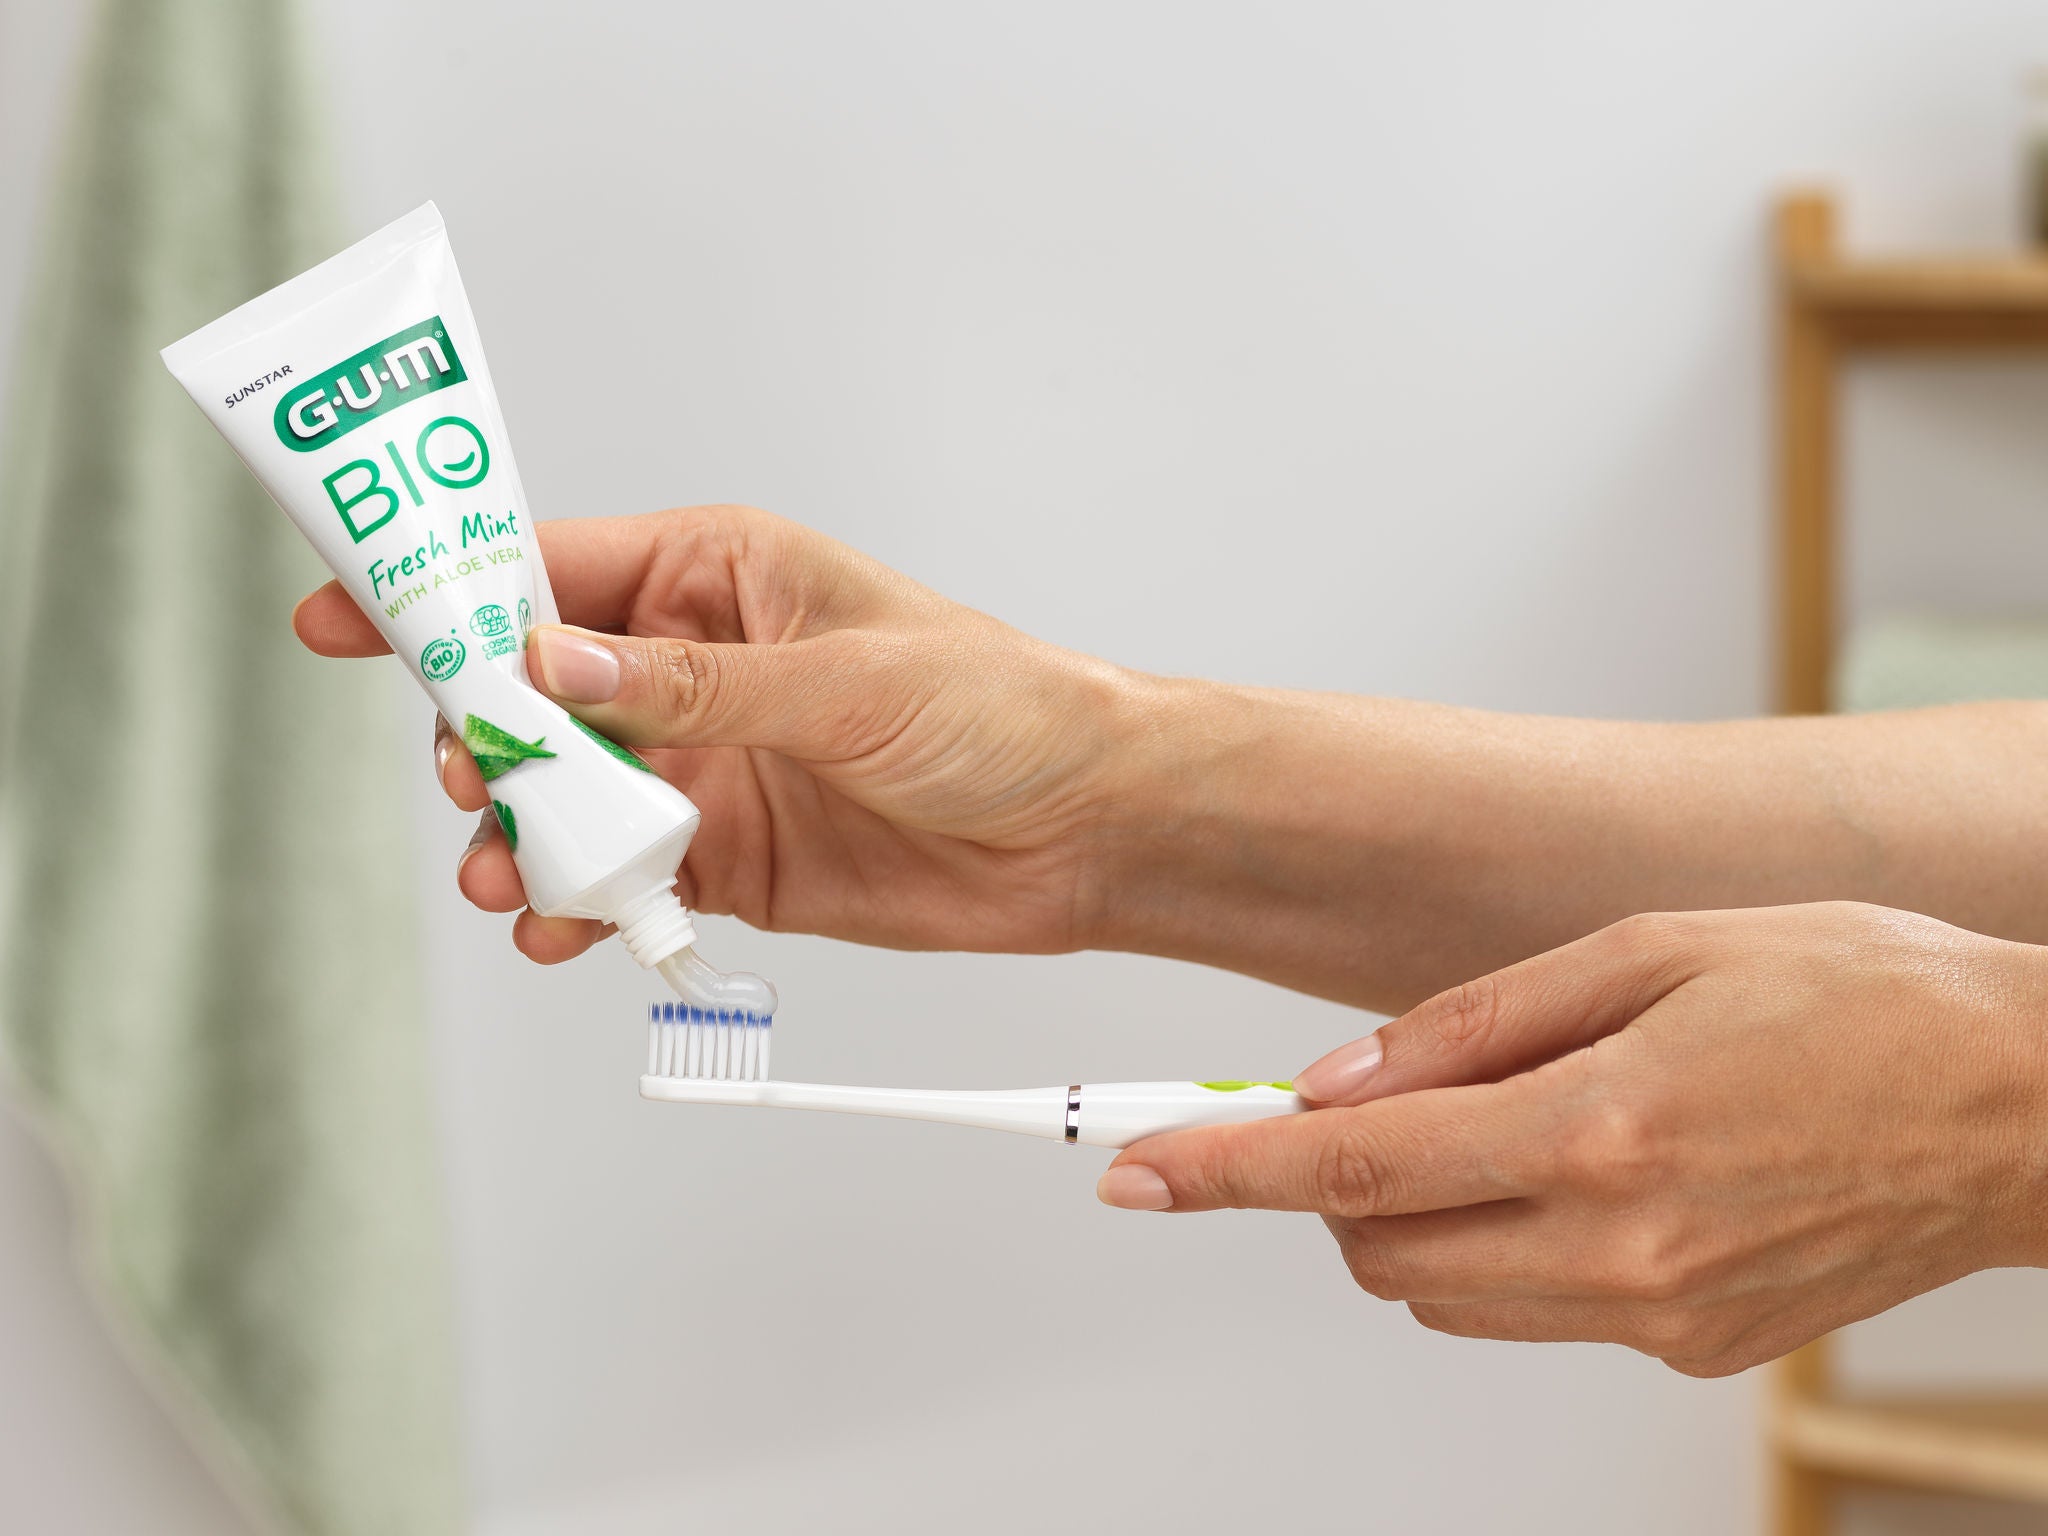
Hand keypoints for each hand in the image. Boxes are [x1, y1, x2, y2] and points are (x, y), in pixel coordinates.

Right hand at [293, 505, 1151, 961]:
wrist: (1083, 831)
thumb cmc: (997, 708)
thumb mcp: (842, 678)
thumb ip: (692, 682)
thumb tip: (551, 658)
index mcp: (716, 576)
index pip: (550, 570)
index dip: (443, 593)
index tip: (348, 620)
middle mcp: (694, 667)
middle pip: (530, 694)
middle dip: (479, 739)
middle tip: (473, 781)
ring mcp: (703, 765)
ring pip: (563, 796)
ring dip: (517, 834)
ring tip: (505, 875)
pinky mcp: (726, 856)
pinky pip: (620, 879)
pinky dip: (577, 907)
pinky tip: (557, 930)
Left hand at [1097, 902, 2047, 1375]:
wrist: (2027, 1107)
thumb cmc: (1858, 996)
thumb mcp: (1651, 948)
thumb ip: (1470, 1022)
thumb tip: (1334, 1082)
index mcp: (1596, 1132)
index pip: (1349, 1174)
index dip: (1223, 1174)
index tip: (1133, 1174)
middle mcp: (1617, 1251)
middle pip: (1379, 1252)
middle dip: (1332, 1188)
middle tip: (1362, 1103)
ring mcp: (1659, 1319)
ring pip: (1446, 1297)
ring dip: (1418, 1220)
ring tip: (1501, 1121)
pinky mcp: (1696, 1350)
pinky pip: (1540, 1311)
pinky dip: (1511, 1248)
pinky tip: (1586, 1168)